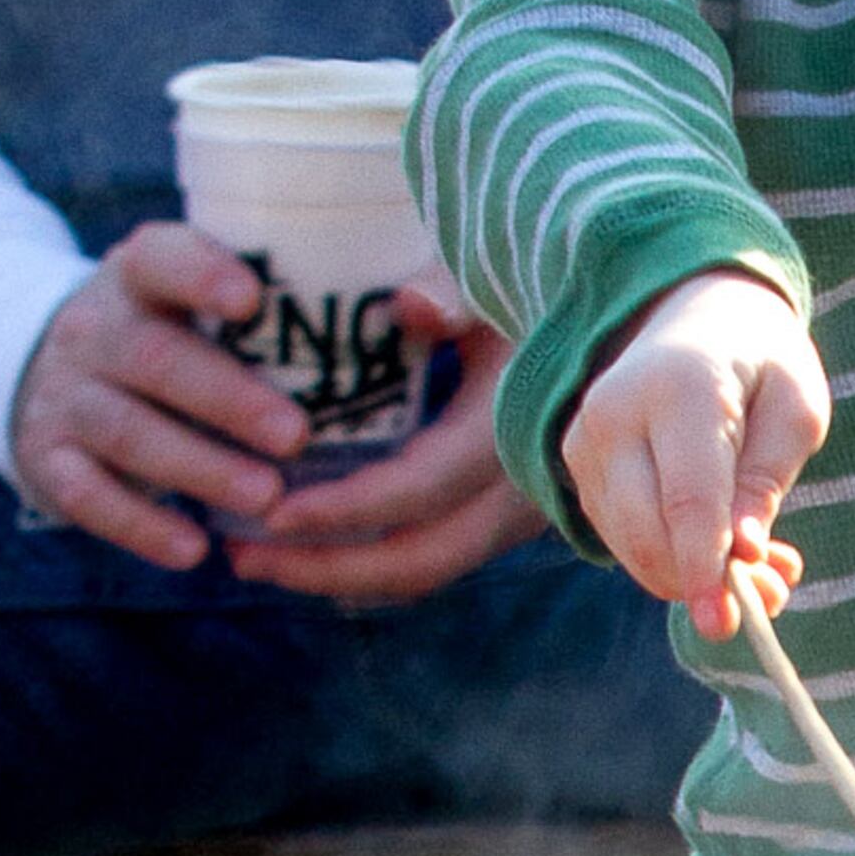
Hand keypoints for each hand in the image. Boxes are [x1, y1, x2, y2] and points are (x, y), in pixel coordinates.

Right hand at [14, 224, 308, 563]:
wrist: (52, 376)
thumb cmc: (169, 338)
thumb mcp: (193, 302)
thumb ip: (271, 307)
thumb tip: (414, 313)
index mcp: (139, 277)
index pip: (160, 259)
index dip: (201, 274)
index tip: (252, 300)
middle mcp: (94, 330)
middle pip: (154, 358)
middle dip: (227, 399)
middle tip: (295, 436)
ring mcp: (66, 396)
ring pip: (125, 430)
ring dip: (198, 467)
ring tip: (265, 497)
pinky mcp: (50, 460)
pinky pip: (88, 495)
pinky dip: (141, 525)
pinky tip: (194, 550)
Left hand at [218, 293, 546, 606]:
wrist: (612, 338)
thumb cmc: (548, 292)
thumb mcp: (500, 281)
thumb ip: (452, 292)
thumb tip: (409, 303)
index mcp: (511, 431)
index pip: (418, 492)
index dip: (344, 511)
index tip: (270, 513)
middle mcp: (521, 491)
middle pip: (417, 561)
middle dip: (324, 568)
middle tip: (242, 559)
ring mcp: (520, 514)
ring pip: (426, 570)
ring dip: (341, 574)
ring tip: (259, 559)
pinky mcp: (509, 518)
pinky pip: (436, 556)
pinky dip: (373, 562)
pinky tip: (315, 546)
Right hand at [563, 267, 827, 632]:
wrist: (694, 315)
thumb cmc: (760, 364)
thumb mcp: (795, 410)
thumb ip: (768, 481)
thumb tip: (744, 554)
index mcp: (679, 386)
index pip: (687, 497)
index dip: (706, 568)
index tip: (725, 621)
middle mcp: (615, 412)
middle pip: (648, 531)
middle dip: (704, 582)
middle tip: (772, 593)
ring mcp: (585, 440)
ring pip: (629, 545)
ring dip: (691, 578)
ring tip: (760, 567)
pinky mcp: (577, 465)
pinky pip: (620, 537)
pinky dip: (670, 559)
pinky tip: (719, 547)